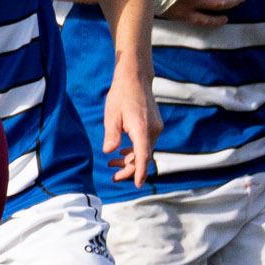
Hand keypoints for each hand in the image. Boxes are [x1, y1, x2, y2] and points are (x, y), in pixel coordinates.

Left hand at [104, 72, 161, 187]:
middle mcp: (153, 131)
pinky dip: (134, 151)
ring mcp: (156, 128)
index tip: (137, 185)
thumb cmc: (121, 96)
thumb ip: (111, 135)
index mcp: (143, 129)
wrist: (135, 79)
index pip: (143, 156)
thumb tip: (109, 152)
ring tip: (111, 165)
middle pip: (144, 157)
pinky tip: (121, 153)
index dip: (140, 172)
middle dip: (129, 169)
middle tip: (113, 177)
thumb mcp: (111, 116)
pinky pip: (145, 143)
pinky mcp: (154, 126)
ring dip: (130, 160)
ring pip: (144, 151)